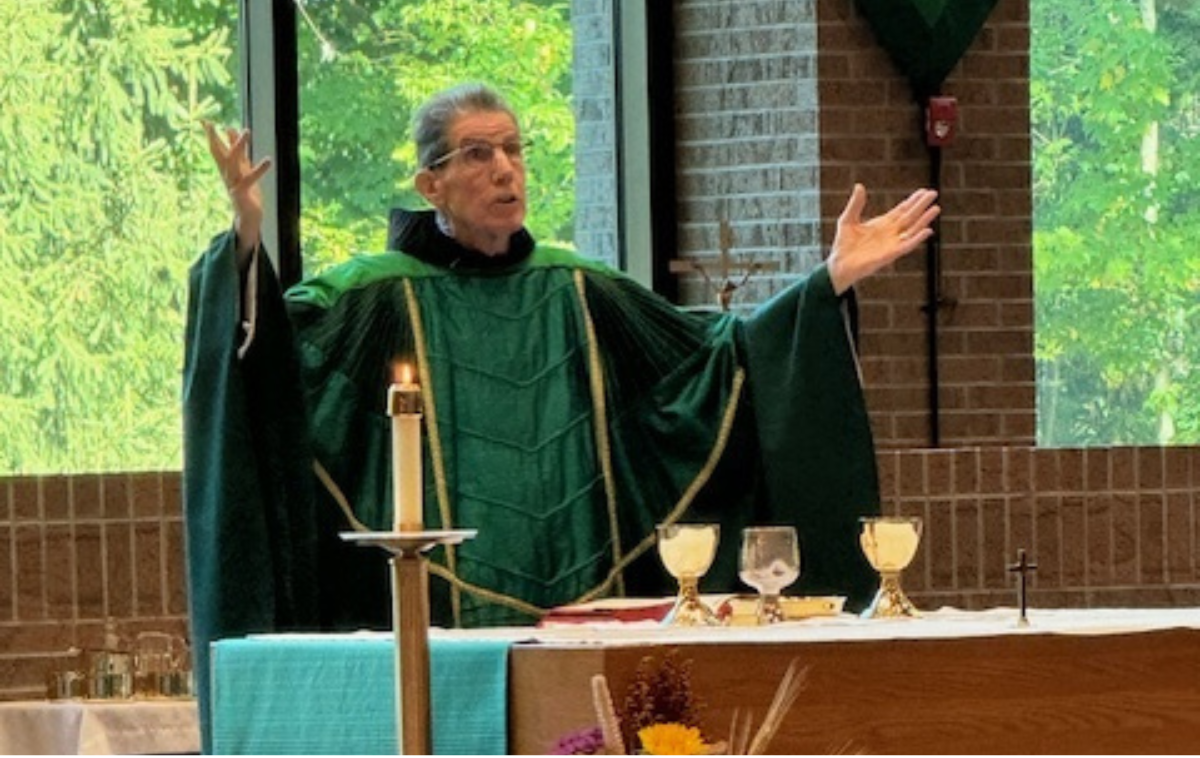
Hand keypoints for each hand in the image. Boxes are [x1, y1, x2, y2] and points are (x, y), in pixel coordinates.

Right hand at [204, 121, 272, 255]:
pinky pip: (250, 178)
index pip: (216, 148)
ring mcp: (233, 183)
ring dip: (239, 145)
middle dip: (214, 138)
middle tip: (210, 123)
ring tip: (246, 130)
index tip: (204, 120)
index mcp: (226, 168)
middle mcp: (227, 174)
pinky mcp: (242, 192)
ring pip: (233, 161)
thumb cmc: (246, 190)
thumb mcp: (241, 167)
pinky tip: (268, 160)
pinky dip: (259, 169)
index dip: (211, 135)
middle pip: (219, 153)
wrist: (248, 216)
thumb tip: (230, 129)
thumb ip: (237, 150)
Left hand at [826, 184, 939, 294]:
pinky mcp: (890, 254)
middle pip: (910, 216)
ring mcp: (892, 243)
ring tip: (936, 208)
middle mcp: (890, 233)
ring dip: (924, 220)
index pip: (901, 210)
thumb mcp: (848, 219)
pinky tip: (927, 230)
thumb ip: (856, 204)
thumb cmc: (844, 244)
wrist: (839, 264)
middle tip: (934, 193)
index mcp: (882, 224)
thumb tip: (859, 186)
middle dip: (921, 205)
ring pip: (912, 229)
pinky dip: (917, 238)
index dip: (912, 201)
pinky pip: (907, 245)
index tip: (923, 191)